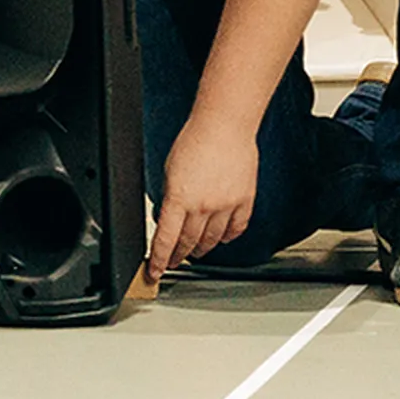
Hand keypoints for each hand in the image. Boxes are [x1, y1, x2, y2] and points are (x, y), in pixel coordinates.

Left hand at [149, 110, 262, 279]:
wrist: (224, 126)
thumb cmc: (194, 141)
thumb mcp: (168, 171)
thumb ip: (169, 197)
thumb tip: (167, 217)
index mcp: (180, 199)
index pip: (166, 239)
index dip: (159, 260)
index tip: (155, 272)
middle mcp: (203, 207)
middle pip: (189, 243)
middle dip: (178, 256)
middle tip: (172, 262)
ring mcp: (226, 206)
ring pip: (212, 240)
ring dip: (201, 249)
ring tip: (194, 253)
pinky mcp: (244, 201)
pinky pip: (236, 229)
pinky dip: (227, 238)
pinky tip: (221, 239)